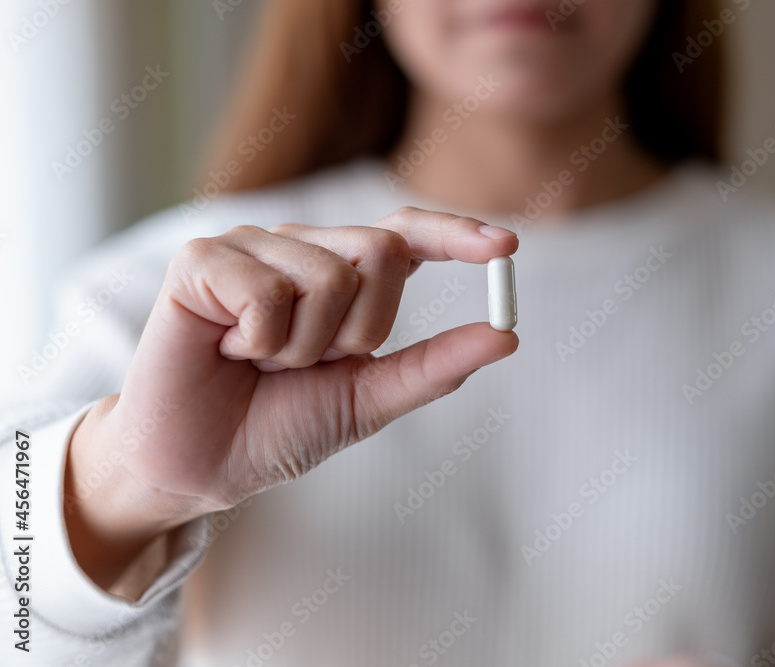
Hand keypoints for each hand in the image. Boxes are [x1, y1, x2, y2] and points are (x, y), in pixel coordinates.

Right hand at [65, 208, 518, 587]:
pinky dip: (258, 340)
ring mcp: (252, 245)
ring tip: (262, 361)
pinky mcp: (203, 259)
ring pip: (327, 276)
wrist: (204, 464)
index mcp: (343, 272)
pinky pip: (266, 290)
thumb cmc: (280, 425)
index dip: (456, 234)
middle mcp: (302, 245)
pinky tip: (228, 350)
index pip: (407, 233)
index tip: (506, 247)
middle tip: (312, 362)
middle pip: (382, 250)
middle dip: (362, 329)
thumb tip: (506, 336)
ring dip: (303, 346)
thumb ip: (434, 365)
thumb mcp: (370, 397)